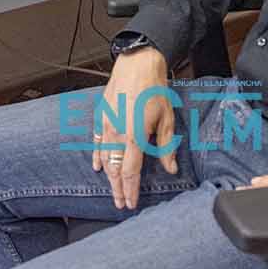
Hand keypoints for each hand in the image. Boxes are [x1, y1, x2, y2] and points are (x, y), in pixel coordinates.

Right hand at [93, 48, 178, 209]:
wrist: (137, 64)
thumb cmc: (154, 88)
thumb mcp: (167, 118)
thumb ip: (166, 147)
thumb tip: (171, 168)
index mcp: (134, 136)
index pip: (130, 172)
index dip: (130, 191)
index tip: (130, 203)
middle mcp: (117, 134)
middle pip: (114, 170)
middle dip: (117, 189)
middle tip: (120, 204)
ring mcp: (106, 126)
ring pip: (104, 159)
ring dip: (108, 178)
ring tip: (113, 190)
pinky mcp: (101, 117)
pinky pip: (96, 143)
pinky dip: (97, 157)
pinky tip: (98, 167)